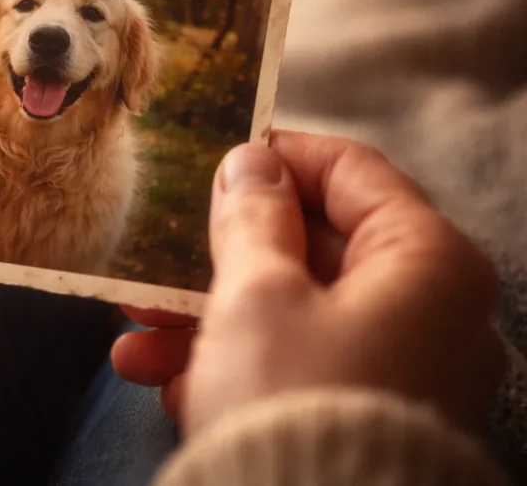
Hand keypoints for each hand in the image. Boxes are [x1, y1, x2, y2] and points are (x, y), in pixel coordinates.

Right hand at [112, 131, 504, 435]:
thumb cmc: (292, 398)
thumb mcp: (257, 293)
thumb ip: (252, 218)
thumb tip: (251, 164)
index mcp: (427, 263)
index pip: (352, 170)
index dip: (279, 155)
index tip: (219, 152)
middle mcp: (427, 311)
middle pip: (312, 248)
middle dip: (219, 252)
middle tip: (159, 245)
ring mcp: (397, 366)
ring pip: (290, 312)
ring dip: (205, 314)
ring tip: (134, 326)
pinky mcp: (359, 410)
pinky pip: (292, 364)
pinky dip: (230, 364)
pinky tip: (160, 378)